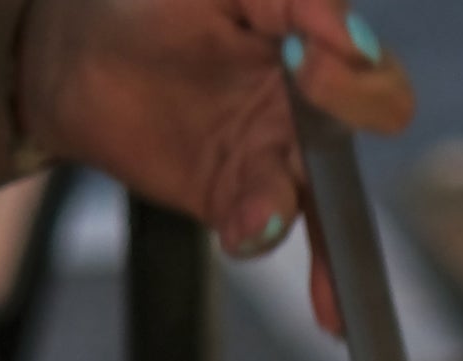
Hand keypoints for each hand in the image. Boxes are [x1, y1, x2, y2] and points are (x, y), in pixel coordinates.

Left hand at [15, 0, 413, 331]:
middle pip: (358, 158)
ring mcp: (271, 168)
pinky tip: (240, 233)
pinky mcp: (231, 206)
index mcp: (320, 61)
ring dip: (288, 212)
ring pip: (311, 209)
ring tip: (258, 217)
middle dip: (345, 148)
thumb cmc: (163, 8)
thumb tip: (347, 35)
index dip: (360, 84)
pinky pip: (258, 232)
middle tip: (310, 111)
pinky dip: (254, 236)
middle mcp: (307, 123)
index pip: (378, 85)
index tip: (307, 59)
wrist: (85, 57)